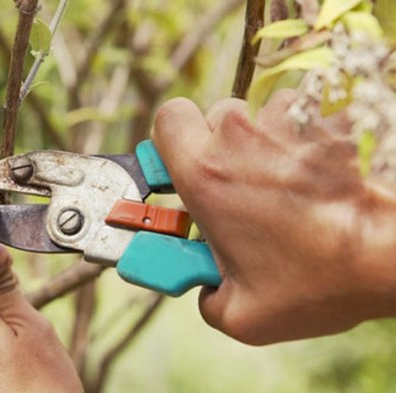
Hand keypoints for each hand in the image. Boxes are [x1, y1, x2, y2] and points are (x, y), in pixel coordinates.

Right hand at [153, 90, 395, 344]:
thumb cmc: (322, 279)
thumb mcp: (246, 316)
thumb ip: (206, 298)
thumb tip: (206, 289)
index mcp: (207, 175)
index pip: (168, 119)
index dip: (173, 139)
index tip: (183, 164)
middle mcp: (242, 136)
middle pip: (217, 118)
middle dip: (224, 147)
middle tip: (241, 187)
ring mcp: (288, 121)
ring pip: (262, 118)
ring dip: (267, 146)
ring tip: (291, 189)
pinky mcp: (328, 116)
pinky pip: (302, 118)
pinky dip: (304, 142)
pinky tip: (321, 179)